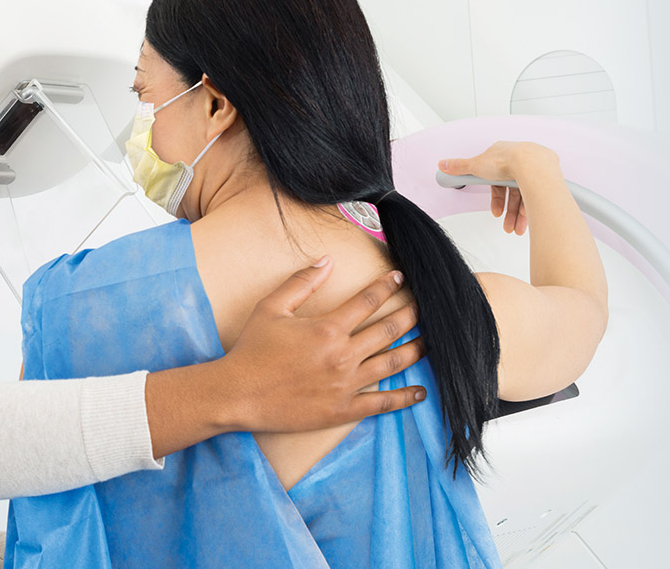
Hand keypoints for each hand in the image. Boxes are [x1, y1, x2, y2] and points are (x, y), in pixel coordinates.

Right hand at [214, 258, 425, 433]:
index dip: (386, 286)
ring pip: (392, 363)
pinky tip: (420, 392)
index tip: (398, 277)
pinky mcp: (343, 409)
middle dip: (410, 314)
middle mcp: (342, 355)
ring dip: (415, 350)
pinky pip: (381, 403)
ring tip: (431, 341)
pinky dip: (404, 398)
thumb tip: (327, 261)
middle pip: (388, 330)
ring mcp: (345, 384)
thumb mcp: (271, 308)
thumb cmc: (251, 350)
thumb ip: (301, 282)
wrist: (238, 394)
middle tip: (424, 306)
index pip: (366, 301)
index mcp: (327, 328)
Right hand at [439, 140, 555, 235]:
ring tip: (515, 229)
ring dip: (518, 215)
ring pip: (525, 196)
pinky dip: (530, 210)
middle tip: (506, 225)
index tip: (495, 211)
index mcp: (504, 156)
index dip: (496, 198)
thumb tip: (443, 164)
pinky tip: (526, 220)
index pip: (498, 181)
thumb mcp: (475, 165)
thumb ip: (459, 167)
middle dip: (508, 211)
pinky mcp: (546, 178)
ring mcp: (535, 170)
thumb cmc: (507, 160)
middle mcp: (521, 162)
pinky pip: (537, 196)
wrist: (532, 165)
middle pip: (512, 191)